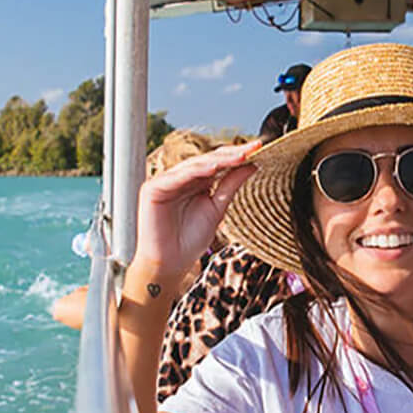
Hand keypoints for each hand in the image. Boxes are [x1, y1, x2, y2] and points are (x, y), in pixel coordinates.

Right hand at [132, 141, 259, 277]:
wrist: (170, 264)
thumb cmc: (190, 240)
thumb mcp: (217, 209)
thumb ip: (230, 185)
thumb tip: (251, 164)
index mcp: (196, 182)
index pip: (218, 163)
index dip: (237, 156)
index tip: (260, 148)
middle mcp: (180, 178)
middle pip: (208, 160)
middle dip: (231, 154)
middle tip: (253, 148)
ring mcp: (165, 181)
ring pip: (194, 165)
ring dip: (217, 160)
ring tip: (239, 156)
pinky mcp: (152, 188)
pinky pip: (176, 176)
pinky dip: (195, 171)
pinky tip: (213, 168)